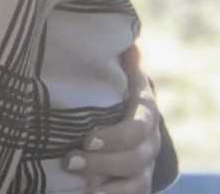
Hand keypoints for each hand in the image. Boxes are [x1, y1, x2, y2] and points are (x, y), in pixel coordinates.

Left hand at [61, 46, 160, 192]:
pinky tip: (85, 193)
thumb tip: (129, 41)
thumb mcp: (121, 74)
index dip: (115, 137)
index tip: (87, 139)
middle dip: (101, 162)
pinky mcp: (137, 185)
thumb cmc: (117, 91)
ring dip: (104, 186)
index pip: (138, 129)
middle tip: (69, 160)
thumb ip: (123, 61)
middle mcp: (151, 143)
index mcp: (146, 112)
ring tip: (75, 183)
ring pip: (134, 184)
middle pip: (134, 160)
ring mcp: (146, 168)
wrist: (133, 120)